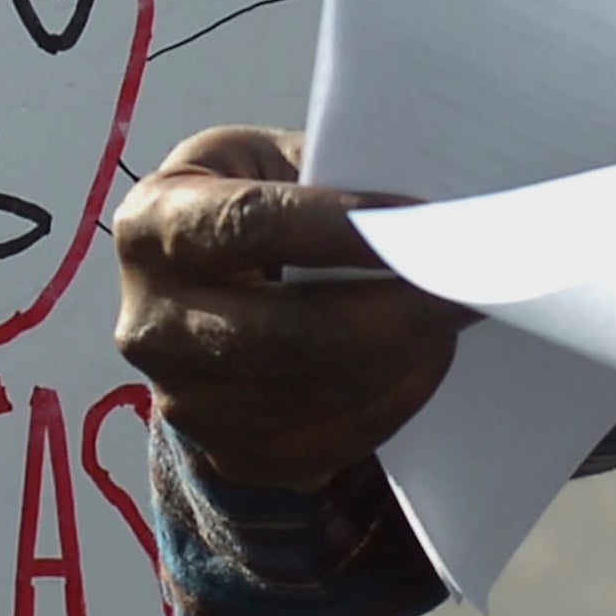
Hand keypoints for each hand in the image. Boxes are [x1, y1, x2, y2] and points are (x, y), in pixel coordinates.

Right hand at [111, 125, 469, 494]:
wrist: (206, 293)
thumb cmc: (250, 207)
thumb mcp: (267, 163)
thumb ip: (328, 176)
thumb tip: (434, 208)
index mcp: (153, 223)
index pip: (246, 225)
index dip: (336, 228)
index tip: (419, 221)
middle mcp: (149, 321)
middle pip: (283, 332)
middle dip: (389, 311)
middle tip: (466, 284)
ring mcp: (182, 399)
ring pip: (311, 393)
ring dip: (400, 358)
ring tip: (455, 317)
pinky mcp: (226, 452)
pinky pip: (324, 442)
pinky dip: (390, 402)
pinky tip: (425, 360)